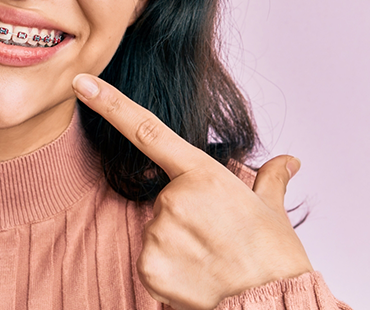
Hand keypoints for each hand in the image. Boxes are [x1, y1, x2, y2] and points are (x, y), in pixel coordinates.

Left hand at [72, 74, 312, 309]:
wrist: (270, 302)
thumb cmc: (274, 256)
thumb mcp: (272, 210)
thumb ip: (269, 180)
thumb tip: (288, 162)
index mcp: (202, 175)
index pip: (147, 130)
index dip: (110, 104)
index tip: (81, 82)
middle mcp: (174, 199)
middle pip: (163, 200)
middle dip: (185, 216)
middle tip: (217, 238)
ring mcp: (158, 232)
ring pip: (156, 231)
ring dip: (178, 243)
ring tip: (211, 259)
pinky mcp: (148, 266)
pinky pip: (150, 260)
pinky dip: (169, 269)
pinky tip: (196, 276)